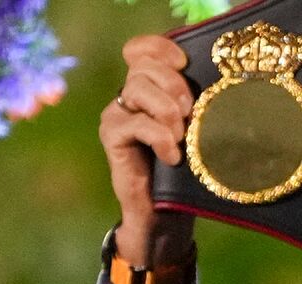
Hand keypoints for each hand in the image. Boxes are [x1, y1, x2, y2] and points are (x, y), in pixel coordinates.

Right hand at [99, 35, 195, 264]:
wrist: (160, 209)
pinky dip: (160, 138)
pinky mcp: (111, 137)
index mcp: (144, 88)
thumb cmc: (180, 166)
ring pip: (137, 89)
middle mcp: (125, 98)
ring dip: (166, 109)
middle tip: (189, 112)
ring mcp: (115, 116)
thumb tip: (198, 78)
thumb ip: (183, 99)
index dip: (160, 49)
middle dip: (173, 84)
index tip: (184, 64)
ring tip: (180, 134)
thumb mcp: (187, 125)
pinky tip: (172, 156)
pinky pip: (138, 123)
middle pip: (143, 67)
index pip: (141, 50)